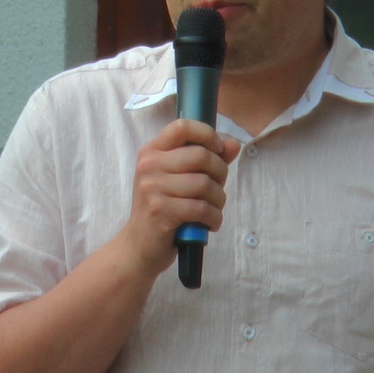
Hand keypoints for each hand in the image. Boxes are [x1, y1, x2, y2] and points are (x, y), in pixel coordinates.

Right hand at [119, 119, 240, 275]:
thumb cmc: (164, 208)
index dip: (208, 135)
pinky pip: (202, 208)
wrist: (139, 246)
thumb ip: (208, 159)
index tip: (217, 151)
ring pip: (205, 184)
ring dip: (218, 200)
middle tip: (216, 190)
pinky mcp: (160, 212)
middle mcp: (149, 165)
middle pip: (201, 156)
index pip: (183, 126)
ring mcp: (152, 188)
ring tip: (213, 209)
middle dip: (220, 174)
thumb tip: (234, 144)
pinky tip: (210, 223)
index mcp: (152, 151)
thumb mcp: (180, 179)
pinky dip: (214, 218)